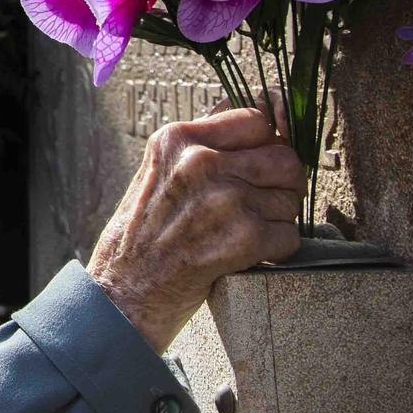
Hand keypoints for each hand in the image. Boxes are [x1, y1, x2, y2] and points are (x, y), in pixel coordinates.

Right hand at [86, 108, 304, 353]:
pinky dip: (277, 251)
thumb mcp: (159, 171)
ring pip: (290, 199)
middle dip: (281, 185)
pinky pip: (290, 236)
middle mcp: (201, 162)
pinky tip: (248, 255)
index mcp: (178, 139)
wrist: (122, 293)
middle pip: (284, 158)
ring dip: (277, 220)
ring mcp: (224, 199)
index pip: (256, 119)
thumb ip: (202, 147)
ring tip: (244, 233)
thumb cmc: (142, 235)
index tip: (264, 163)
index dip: (268, 143)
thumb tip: (264, 126)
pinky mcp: (243, 238)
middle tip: (261, 205)